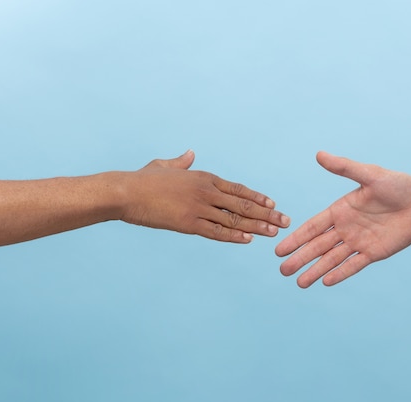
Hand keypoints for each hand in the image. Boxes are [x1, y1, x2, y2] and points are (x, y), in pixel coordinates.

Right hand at [120, 150, 289, 242]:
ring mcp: (198, 207)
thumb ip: (181, 162)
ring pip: (234, 219)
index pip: (238, 189)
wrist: (125, 191)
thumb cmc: (143, 179)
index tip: (274, 204)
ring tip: (274, 233)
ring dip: (257, 226)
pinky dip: (234, 236)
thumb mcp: (164, 165)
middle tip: (285, 221)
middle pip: (243, 204)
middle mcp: (206, 191)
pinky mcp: (188, 223)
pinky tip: (249, 240)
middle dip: (267, 214)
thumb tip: (190, 153)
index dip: (258, 197)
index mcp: (203, 177)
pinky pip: (216, 231)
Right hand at [275, 151, 410, 286]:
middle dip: (300, 258)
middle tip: (283, 271)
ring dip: (316, 270)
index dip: (296, 238)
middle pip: (318, 246)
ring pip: (332, 259)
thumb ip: (344, 168)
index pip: (313, 227)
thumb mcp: (369, 174)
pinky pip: (354, 265)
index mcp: (341, 210)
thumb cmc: (398, 185)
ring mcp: (359, 241)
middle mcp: (346, 227)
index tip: (279, 249)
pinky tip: (326, 281)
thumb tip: (319, 154)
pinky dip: (341, 273)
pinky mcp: (374, 252)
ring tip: (300, 283)